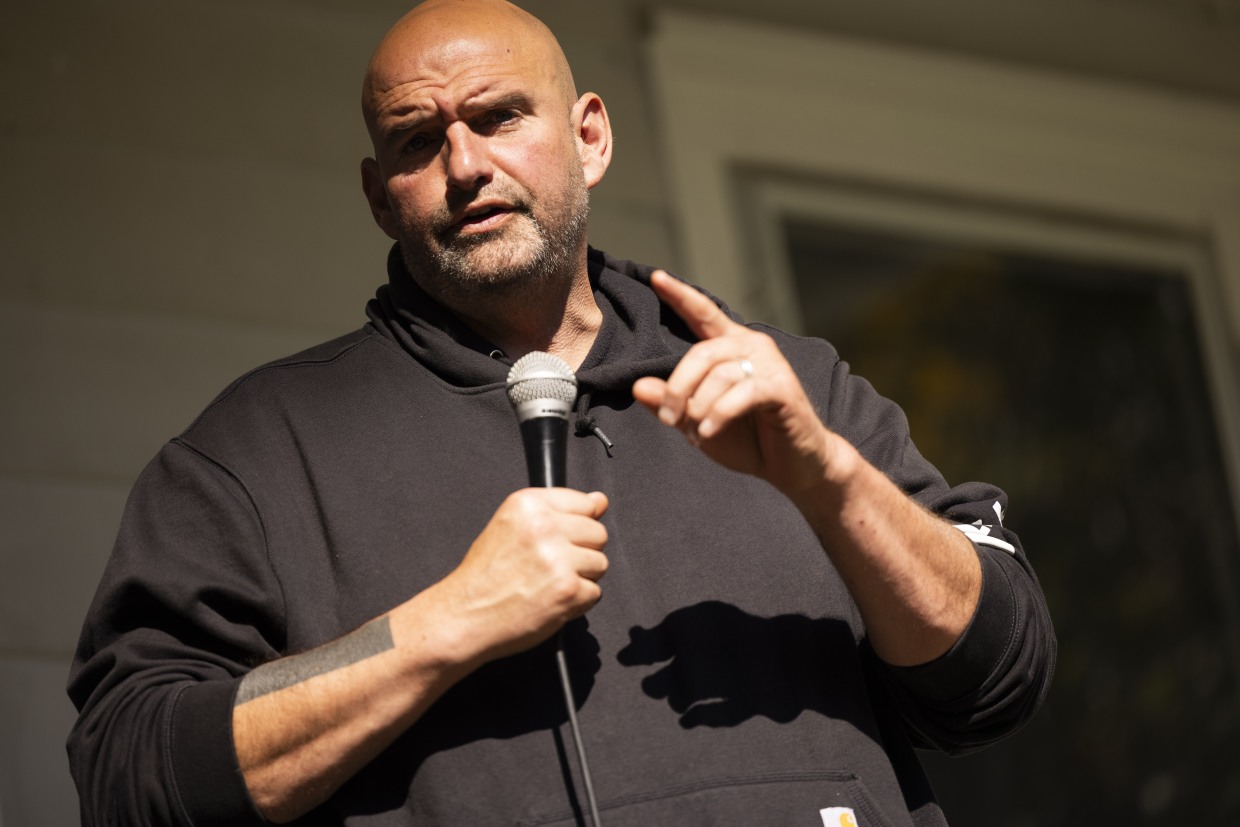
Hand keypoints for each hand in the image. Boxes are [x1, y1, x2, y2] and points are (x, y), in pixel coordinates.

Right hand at [429, 488, 608, 664]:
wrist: (465, 616)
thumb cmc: (485, 576)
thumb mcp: (512, 526)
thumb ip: (557, 511)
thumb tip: (600, 501)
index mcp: (528, 504)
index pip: (585, 503)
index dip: (577, 525)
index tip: (560, 539)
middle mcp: (544, 526)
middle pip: (598, 533)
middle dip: (581, 552)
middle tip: (550, 566)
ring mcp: (558, 559)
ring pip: (600, 563)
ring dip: (581, 578)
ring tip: (548, 584)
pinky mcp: (568, 590)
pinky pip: (595, 593)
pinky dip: (577, 602)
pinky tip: (550, 601)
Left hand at [632, 271, 838, 500]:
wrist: (792, 465)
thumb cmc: (747, 438)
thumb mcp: (698, 421)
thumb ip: (671, 402)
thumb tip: (637, 387)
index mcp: (731, 347)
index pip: (703, 314)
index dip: (680, 295)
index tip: (656, 277)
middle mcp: (752, 347)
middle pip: (702, 353)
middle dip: (678, 388)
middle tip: (668, 418)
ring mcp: (771, 364)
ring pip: (719, 375)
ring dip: (699, 408)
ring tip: (697, 433)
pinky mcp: (783, 387)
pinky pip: (742, 394)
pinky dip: (720, 414)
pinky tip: (709, 432)